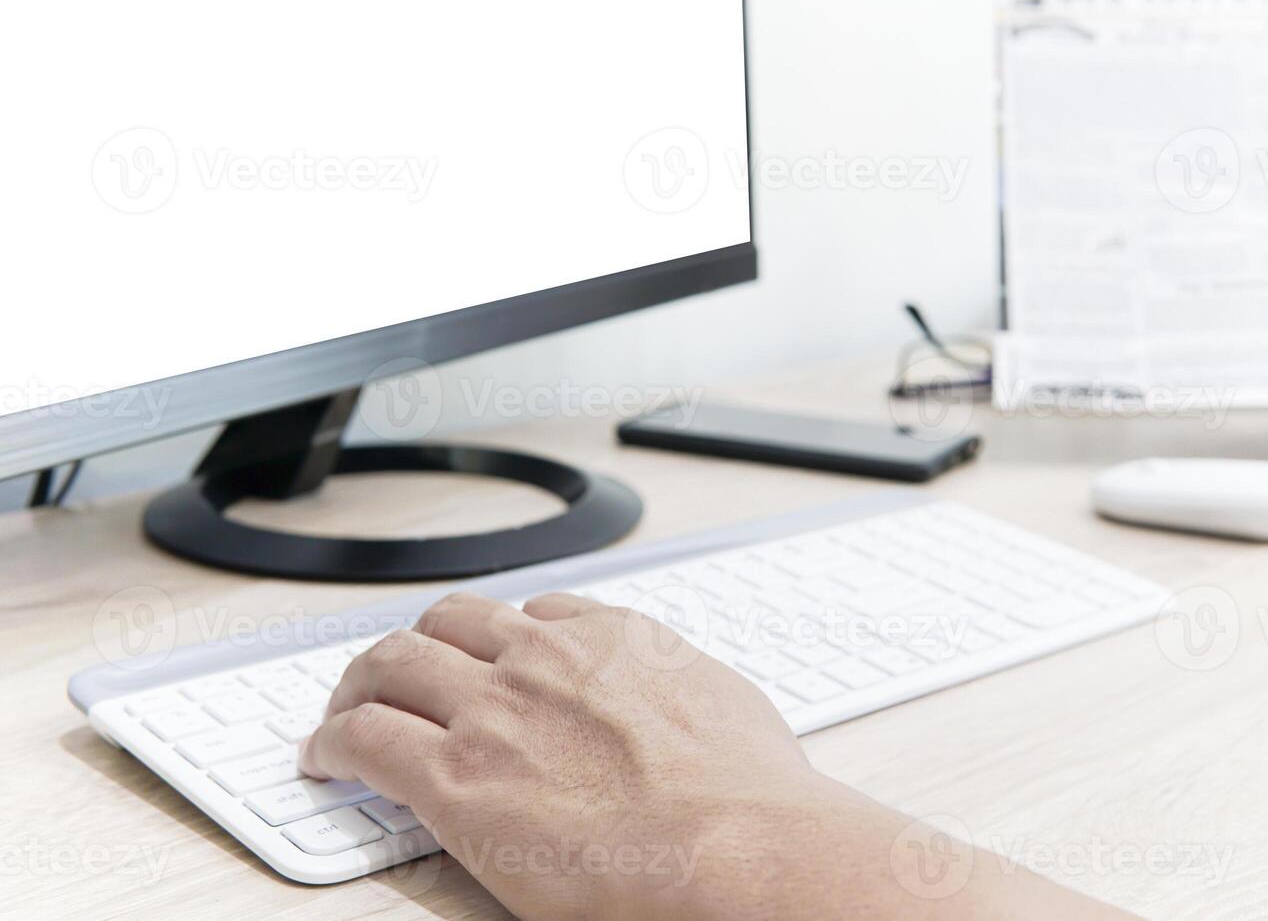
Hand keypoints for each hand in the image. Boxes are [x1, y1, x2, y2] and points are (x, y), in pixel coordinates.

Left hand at [300, 593, 1133, 919]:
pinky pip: (363, 740)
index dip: (497, 637)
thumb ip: (680, 693)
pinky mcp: (453, 778)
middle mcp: (543, 660)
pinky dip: (331, 742)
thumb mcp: (727, 709)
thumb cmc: (752, 796)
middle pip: (449, 624)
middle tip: (398, 669)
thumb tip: (688, 712)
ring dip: (360, 683)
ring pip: (392, 665)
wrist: (737, 844)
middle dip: (417, 644)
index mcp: (611, 641)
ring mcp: (493, 712)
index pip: (530, 615)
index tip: (487, 655)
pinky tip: (322, 758)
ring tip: (344, 707)